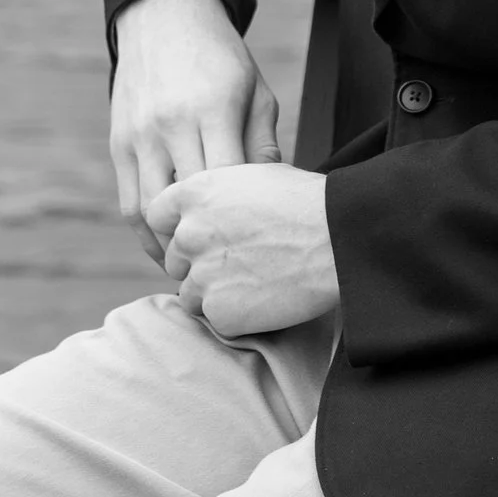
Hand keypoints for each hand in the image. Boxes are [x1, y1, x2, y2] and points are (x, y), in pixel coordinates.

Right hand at [109, 0, 280, 263]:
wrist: (164, 16)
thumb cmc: (222, 58)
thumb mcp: (256, 92)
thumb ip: (263, 146)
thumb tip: (273, 200)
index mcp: (212, 110)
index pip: (227, 184)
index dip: (240, 224)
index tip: (256, 251)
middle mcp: (170, 124)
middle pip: (187, 204)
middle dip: (205, 244)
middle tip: (226, 276)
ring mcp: (139, 135)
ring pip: (151, 211)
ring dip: (170, 247)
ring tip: (194, 271)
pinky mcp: (119, 142)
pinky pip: (128, 201)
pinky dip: (146, 232)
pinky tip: (165, 248)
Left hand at [147, 163, 336, 337]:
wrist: (340, 238)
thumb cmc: (306, 201)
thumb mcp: (252, 177)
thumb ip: (217, 194)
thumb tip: (206, 207)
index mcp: (194, 193)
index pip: (157, 215)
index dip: (178, 227)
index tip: (200, 237)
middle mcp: (189, 233)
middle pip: (174, 258)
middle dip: (198, 264)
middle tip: (239, 264)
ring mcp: (202, 274)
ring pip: (189, 294)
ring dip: (214, 294)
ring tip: (255, 283)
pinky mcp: (219, 311)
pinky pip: (215, 319)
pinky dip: (235, 316)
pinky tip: (264, 300)